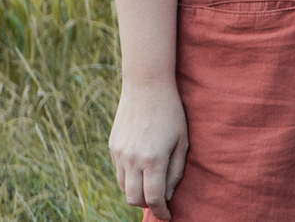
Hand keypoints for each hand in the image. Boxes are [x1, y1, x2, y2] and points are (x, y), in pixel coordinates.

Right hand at [109, 79, 188, 218]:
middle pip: (134, 199)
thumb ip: (175, 172)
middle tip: (160, 200)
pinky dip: (129, 178)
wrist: (146, 85)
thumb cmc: (171, 112)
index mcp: (153, 159)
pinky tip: (141, 167)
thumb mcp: (182, 142)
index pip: (153, 198)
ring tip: (151, 183)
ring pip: (123, 188)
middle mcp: (132, 159)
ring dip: (137, 192)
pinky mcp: (113, 147)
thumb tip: (166, 195)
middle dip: (148, 205)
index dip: (162, 211)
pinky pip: (118, 172)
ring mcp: (119, 153)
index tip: (168, 216)